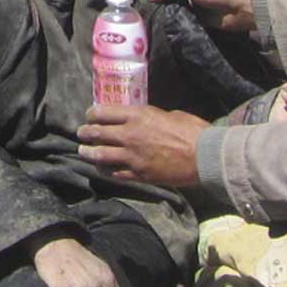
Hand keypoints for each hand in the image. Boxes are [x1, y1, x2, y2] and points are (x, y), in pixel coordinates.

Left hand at [79, 105, 206, 187]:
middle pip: (96, 133)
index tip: (90, 116)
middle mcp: (129, 135)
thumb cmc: (192, 131)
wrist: (205, 156)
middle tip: (81, 134)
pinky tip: (102, 169)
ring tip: (84, 152)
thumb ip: (151, 116)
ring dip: (88, 153)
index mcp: (137, 116)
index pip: (102, 112)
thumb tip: (143, 118)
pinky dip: (106, 171)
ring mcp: (132, 157)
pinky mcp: (139, 174)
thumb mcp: (169, 114)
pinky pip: (115, 173)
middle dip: (85, 133)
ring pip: (100, 155)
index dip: (92, 114)